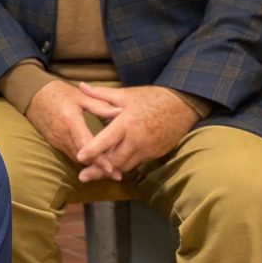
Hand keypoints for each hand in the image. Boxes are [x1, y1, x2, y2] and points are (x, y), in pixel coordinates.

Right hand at [24, 80, 119, 169]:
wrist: (32, 94)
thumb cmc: (58, 93)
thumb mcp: (81, 96)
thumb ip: (101, 106)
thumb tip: (121, 112)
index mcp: (70, 120)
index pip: (86, 144)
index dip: (98, 159)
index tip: (112, 169)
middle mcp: (62, 134)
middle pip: (82, 156)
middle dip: (99, 167)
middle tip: (117, 175)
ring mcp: (56, 140)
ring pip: (76, 158)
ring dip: (92, 166)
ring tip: (110, 172)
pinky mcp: (54, 143)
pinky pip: (70, 154)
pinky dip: (83, 160)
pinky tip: (94, 162)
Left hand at [74, 84, 198, 182]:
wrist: (181, 105)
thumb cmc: (150, 98)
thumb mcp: (124, 94)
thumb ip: (100, 94)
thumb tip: (80, 86)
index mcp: (127, 123)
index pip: (107, 140)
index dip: (93, 150)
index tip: (80, 157)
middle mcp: (137, 140)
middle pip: (115, 160)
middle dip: (98, 170)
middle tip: (83, 176)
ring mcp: (148, 149)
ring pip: (126, 165)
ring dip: (111, 171)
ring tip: (94, 175)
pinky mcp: (155, 154)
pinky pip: (136, 163)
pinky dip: (124, 166)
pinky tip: (113, 169)